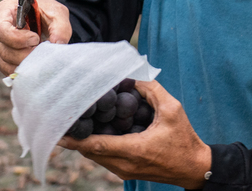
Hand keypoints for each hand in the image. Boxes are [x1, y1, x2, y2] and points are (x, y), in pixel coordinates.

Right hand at [0, 0, 71, 73]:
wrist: (43, 21)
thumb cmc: (46, 13)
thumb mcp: (57, 13)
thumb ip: (60, 26)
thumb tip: (57, 44)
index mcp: (3, 11)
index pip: (0, 30)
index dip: (17, 39)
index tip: (36, 39)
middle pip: (4, 50)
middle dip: (26, 54)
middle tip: (42, 49)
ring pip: (6, 63)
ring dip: (26, 63)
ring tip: (40, 54)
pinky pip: (8, 71)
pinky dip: (24, 70)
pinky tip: (35, 62)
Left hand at [60, 81, 211, 188]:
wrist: (194, 167)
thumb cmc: (184, 139)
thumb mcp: (172, 109)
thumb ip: (152, 91)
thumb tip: (133, 78)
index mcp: (133, 150)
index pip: (94, 145)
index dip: (73, 138)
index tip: (57, 129)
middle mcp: (124, 164)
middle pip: (90, 152)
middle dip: (76, 137)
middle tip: (63, 118)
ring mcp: (125, 171)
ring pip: (96, 157)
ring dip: (86, 142)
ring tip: (76, 122)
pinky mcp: (127, 172)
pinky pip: (105, 159)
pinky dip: (97, 146)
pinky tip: (96, 130)